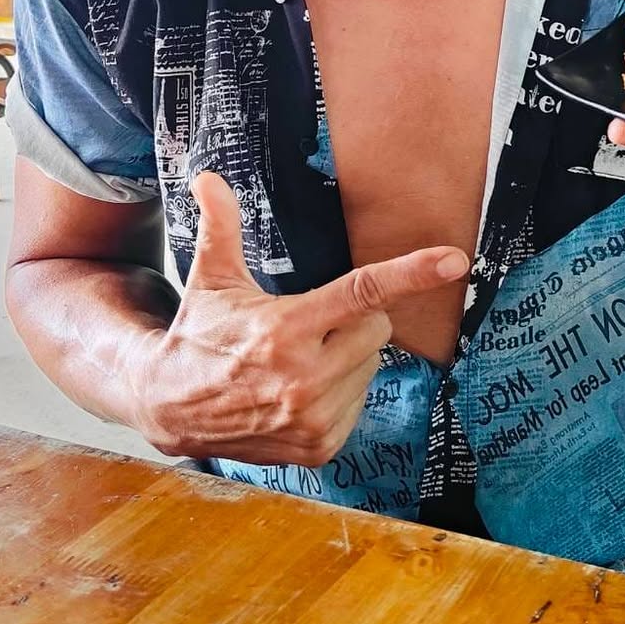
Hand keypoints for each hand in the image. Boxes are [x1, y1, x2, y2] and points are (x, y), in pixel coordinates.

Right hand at [133, 171, 468, 465]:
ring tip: (300, 359)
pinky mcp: (319, 447)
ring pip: (372, 365)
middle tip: (313, 322)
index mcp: (284, 329)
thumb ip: (220, 225)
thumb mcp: (210, 279)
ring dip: (347, 357)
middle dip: (355, 320)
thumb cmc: (199, 334)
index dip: (412, 272)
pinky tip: (301, 390)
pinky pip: (360, 401)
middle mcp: (304, 378)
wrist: (171, 406)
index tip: (453, 259)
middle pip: (377, 327)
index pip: (361, 293)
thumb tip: (207, 176)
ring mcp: (313, 418)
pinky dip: (340, 391)